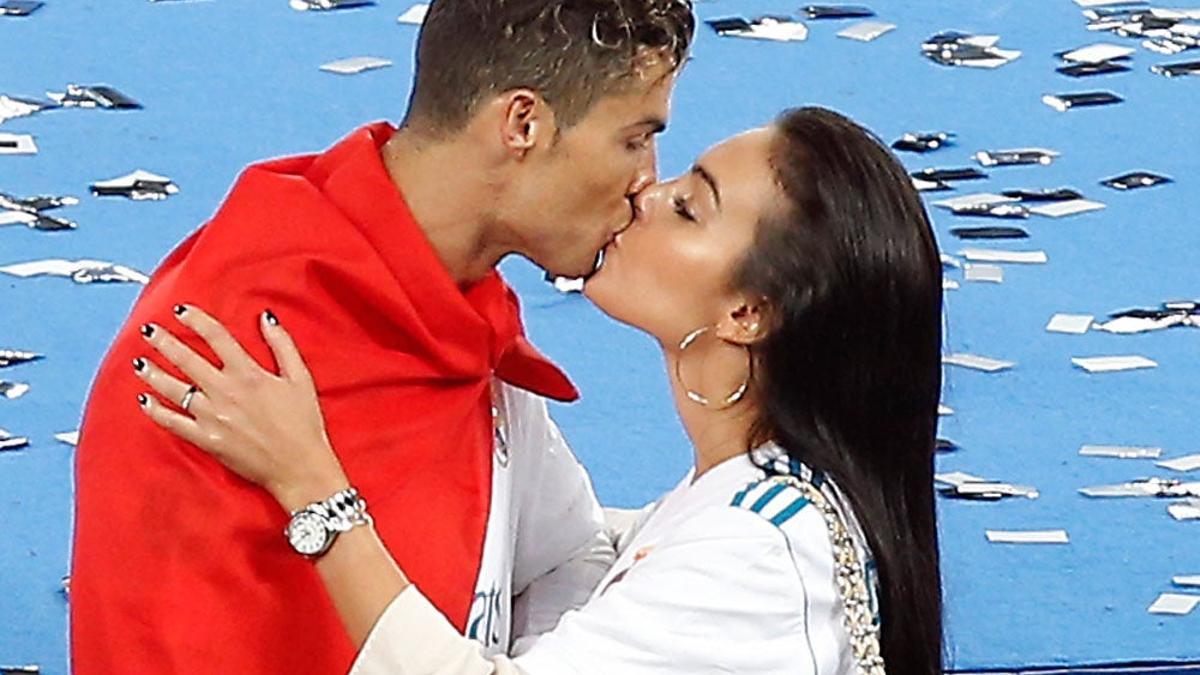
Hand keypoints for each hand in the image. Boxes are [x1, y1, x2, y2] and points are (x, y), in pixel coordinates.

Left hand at [134, 304, 348, 511]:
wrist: (298, 466)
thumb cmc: (303, 423)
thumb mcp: (300, 378)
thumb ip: (282, 345)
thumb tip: (266, 317)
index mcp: (248, 373)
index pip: (216, 337)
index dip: (196, 319)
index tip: (181, 311)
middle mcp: (225, 391)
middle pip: (186, 359)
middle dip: (164, 341)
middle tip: (149, 330)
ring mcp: (212, 416)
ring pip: (173, 388)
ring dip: (153, 372)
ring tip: (140, 362)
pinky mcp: (206, 439)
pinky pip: (173, 422)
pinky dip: (155, 410)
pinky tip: (144, 400)